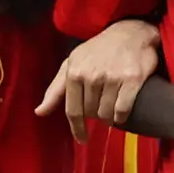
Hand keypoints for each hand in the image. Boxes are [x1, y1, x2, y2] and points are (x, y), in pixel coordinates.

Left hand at [38, 18, 161, 126]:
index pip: (73, 109)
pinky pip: (123, 109)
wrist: (130, 33)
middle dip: (96, 116)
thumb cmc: (98, 50)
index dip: (77, 128)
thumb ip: (56, 89)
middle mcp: (92, 76)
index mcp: (74, 73)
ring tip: (112, 110)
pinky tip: (121, 113)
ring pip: (107, 113)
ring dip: (109, 117)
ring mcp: (113, 78)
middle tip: (102, 109)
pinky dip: (121, 116)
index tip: (82, 139)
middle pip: (91, 113)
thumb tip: (39, 112)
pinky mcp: (133, 80)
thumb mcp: (72, 64)